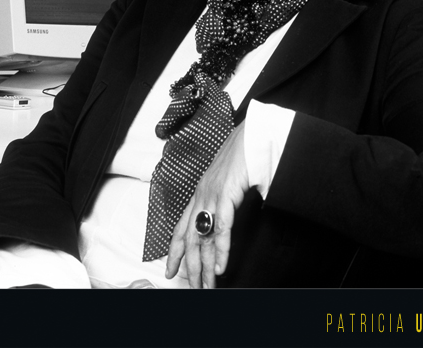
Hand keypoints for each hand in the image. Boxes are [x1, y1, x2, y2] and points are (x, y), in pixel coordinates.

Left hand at [164, 122, 249, 287]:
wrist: (252, 135)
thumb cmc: (243, 155)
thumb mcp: (228, 182)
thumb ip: (223, 200)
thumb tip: (225, 218)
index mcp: (200, 193)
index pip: (180, 227)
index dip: (174, 251)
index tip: (170, 269)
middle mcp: (201, 195)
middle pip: (189, 239)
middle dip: (189, 267)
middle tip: (191, 287)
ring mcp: (211, 195)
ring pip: (202, 238)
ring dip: (204, 266)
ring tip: (207, 285)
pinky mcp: (225, 194)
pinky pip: (221, 228)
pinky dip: (220, 250)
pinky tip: (220, 266)